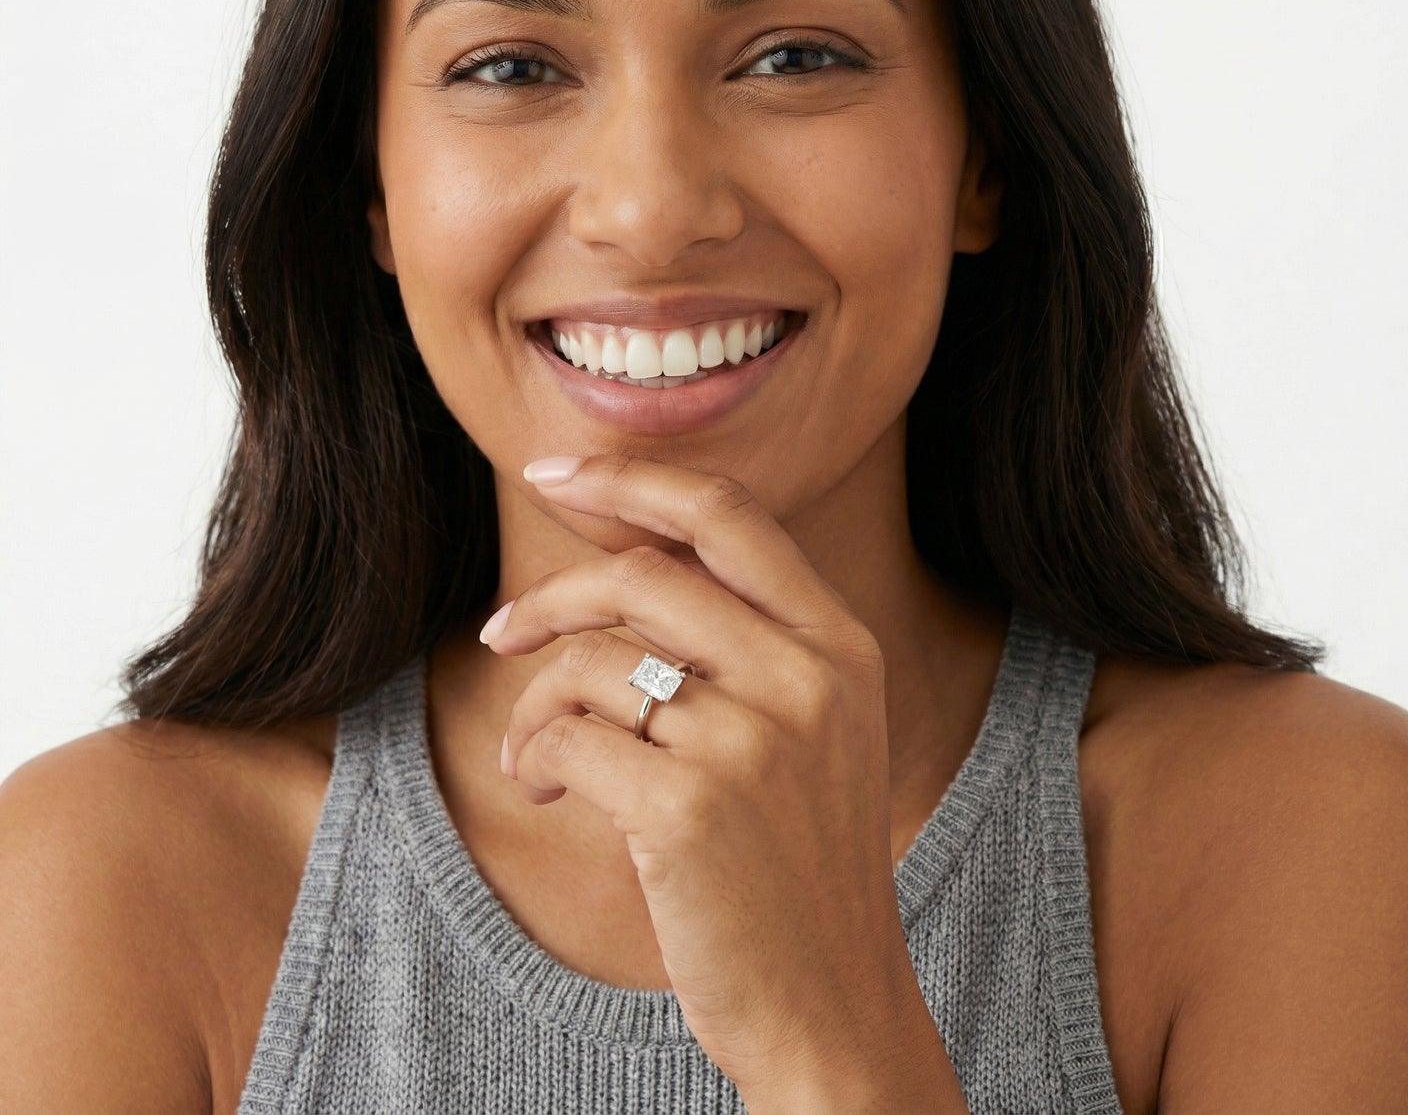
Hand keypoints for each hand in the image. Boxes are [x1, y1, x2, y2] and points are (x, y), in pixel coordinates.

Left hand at [483, 452, 932, 1104]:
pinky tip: (545, 790)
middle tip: (501, 632)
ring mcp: (753, 740)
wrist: (829, 1001)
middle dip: (550, 596)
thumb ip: (742, 638)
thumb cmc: (796, 858)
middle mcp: (806, 676)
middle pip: (641, 576)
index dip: (632, 480)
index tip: (555, 473)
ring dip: (535, 702)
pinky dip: (532, 756)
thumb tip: (618, 555)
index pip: (728, 515)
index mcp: (839, 643)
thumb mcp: (809, 726)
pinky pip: (568, 736)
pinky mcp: (690, 808)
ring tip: (532, 754)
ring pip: (593, 660)